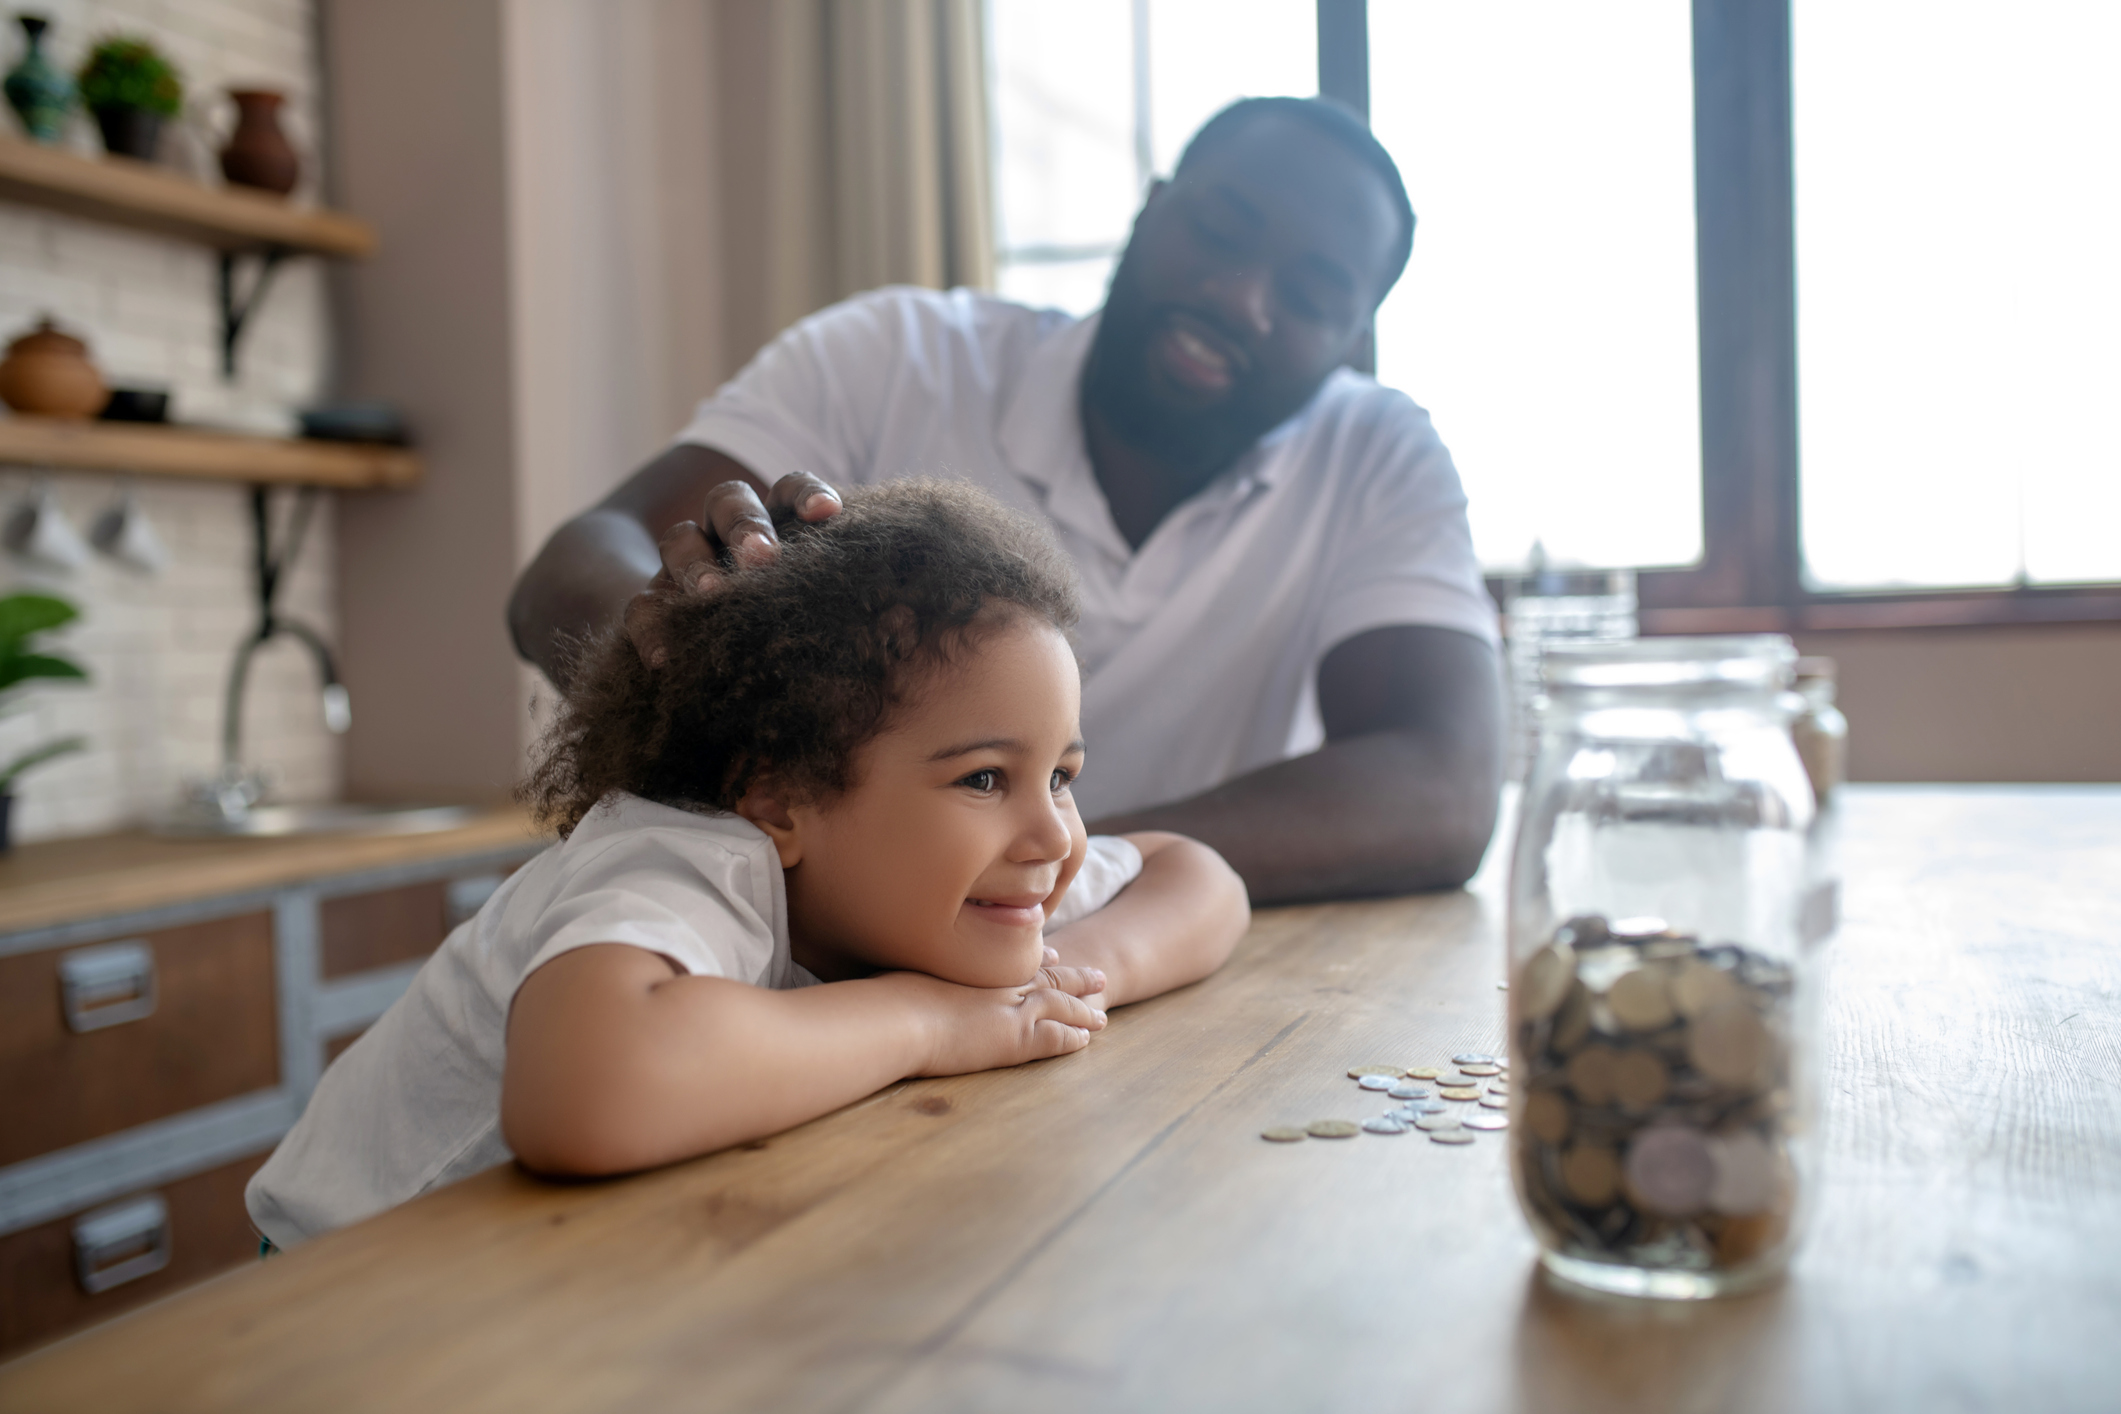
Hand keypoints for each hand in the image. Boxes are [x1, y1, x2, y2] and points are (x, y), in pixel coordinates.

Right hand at [622, 471, 841, 666]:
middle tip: (763, 558)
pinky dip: (652, 630)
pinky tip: (666, 658)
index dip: (807, 495)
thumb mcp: (826, 612)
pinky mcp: (652, 602)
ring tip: (713, 596)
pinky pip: (641, 607)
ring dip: (697, 566)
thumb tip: (909, 622)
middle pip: (729, 504)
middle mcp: (727, 533)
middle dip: (746, 527)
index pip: (788, 490)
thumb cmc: (796, 629)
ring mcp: (684, 564)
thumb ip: (857, 609)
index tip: (830, 514)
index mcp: (776, 522)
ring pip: (680, 539)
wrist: (718, 656)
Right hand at [888, 958, 1108, 1077]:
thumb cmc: (890, 996)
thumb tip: (902, 978)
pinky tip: (1085, 1041)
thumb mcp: (907, 972)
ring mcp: (1011, 1009)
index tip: (1054, 952)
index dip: (1039, 958)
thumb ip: (918, 974)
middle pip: (1048, 978)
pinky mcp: (1015, 1038)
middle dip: (1074, 978)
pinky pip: (1054, 1037)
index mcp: (978, 967)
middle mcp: (1000, 983)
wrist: (899, 1016)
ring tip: (1102, 1014)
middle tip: (1097, 976)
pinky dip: (1071, 1038)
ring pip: (1061, 1006)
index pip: (1016, 959)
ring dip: (1083, 1010)